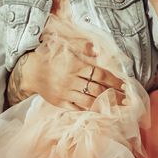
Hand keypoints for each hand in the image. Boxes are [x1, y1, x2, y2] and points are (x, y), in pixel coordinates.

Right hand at [8, 42, 124, 110]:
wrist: (29, 70)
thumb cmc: (50, 56)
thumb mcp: (66, 46)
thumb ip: (82, 48)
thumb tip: (97, 51)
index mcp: (75, 65)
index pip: (100, 75)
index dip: (114, 81)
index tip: (125, 85)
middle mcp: (71, 80)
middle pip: (98, 89)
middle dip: (114, 95)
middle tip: (128, 100)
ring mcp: (65, 93)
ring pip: (89, 101)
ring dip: (106, 105)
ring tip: (118, 107)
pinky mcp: (59, 102)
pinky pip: (77, 108)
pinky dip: (89, 110)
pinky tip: (100, 111)